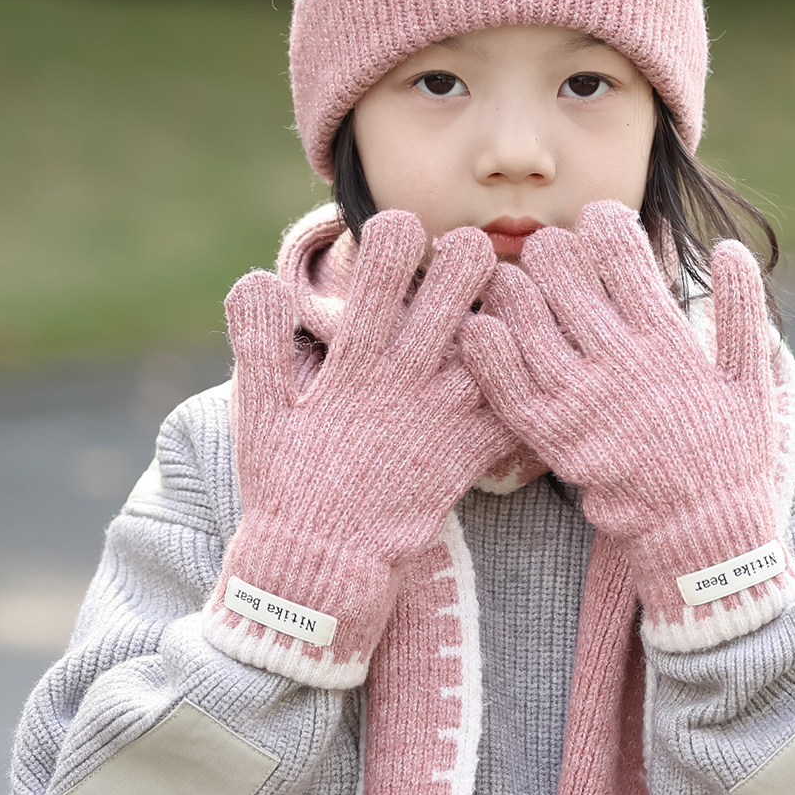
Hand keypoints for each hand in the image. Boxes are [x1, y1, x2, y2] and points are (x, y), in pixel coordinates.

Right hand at [205, 212, 514, 685]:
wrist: (322, 568)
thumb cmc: (288, 485)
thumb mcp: (257, 413)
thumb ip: (256, 343)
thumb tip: (257, 276)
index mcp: (354, 364)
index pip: (382, 278)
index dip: (397, 239)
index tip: (402, 226)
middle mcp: (406, 381)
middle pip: (453, 296)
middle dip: (467, 259)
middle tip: (472, 248)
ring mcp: (444, 417)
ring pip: (494, 343)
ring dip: (507, 308)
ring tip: (511, 290)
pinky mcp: (470, 454)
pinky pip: (515, 408)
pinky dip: (530, 377)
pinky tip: (538, 355)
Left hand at [459, 200, 794, 649]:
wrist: (702, 534)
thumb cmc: (730, 455)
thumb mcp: (753, 380)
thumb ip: (742, 311)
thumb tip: (728, 249)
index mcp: (665, 338)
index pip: (621, 252)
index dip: (603, 223)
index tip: (600, 221)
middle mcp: (617, 361)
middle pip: (561, 274)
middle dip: (552, 251)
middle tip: (551, 256)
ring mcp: (579, 400)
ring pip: (523, 318)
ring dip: (512, 288)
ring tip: (510, 281)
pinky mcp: (550, 438)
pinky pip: (503, 384)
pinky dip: (486, 350)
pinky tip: (478, 326)